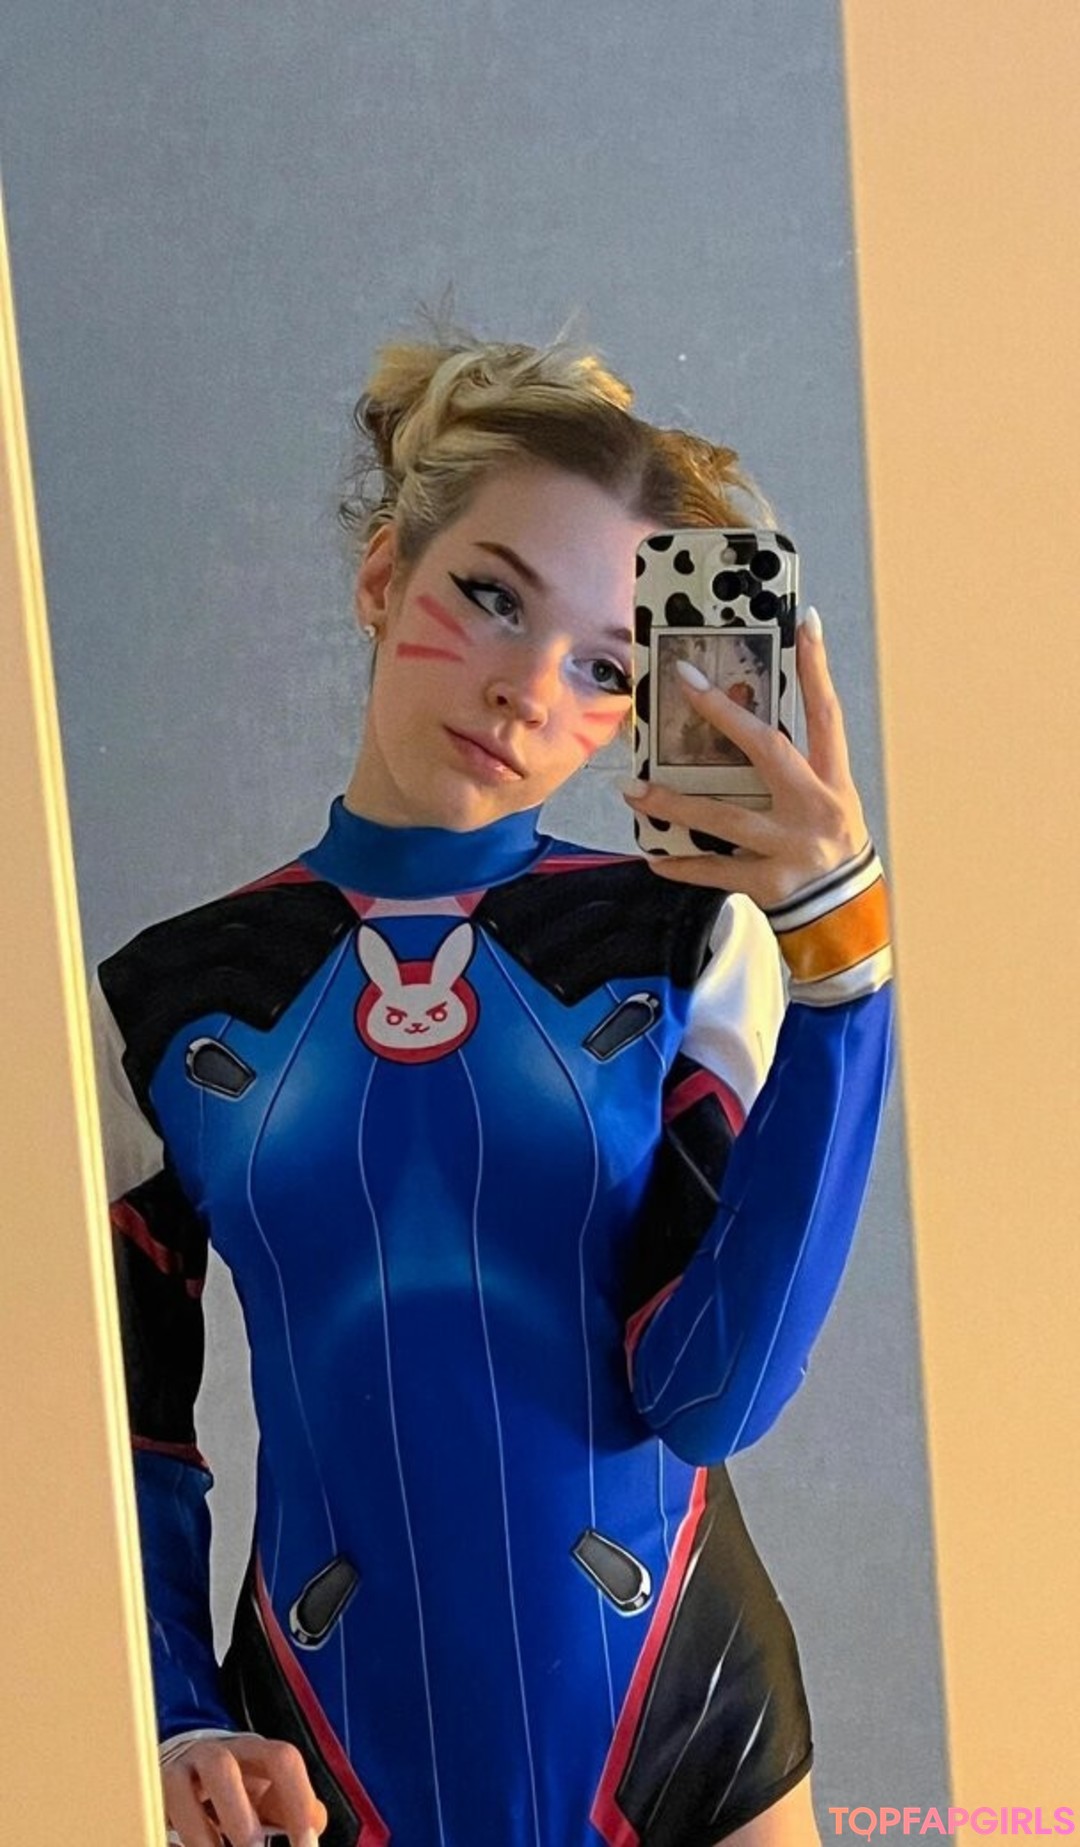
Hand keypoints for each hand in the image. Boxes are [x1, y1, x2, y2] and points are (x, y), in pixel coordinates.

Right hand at [162, 1734, 326, 1846]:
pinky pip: (157, 1811)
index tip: (307, 1844)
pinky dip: (173, 1836)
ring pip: (181, 1790)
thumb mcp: (267, 1794)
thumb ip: (292, 1807)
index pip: (281, 1759)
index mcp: (252, 1750)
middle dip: (238, 1816)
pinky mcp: (154, 1793)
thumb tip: (317, 1821)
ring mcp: (178, 1771)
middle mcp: (213, 1753)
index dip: (297, 1799)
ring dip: (200, 1834)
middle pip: (223, 1768)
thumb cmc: (238, 1787)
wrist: (187, 1770)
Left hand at [623, 608, 869, 909]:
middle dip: (726, 715)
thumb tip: (738, 725)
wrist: (847, 914)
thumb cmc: (829, 846)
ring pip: (725, 819)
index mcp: (833, 782)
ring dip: (676, 804)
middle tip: (686, 682)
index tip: (803, 622)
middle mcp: (815, 809)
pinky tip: (653, 857)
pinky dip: (683, 865)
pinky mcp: (769, 883)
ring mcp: (792, 847)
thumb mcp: (827, 802)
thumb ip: (792, 770)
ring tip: (635, 790)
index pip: (826, 714)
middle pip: (769, 751)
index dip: (817, 668)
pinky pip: (716, 872)